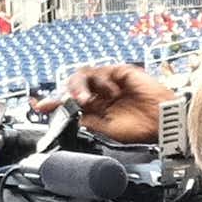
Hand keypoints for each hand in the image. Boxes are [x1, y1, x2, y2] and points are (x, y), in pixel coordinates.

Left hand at [36, 64, 174, 142]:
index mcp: (95, 109)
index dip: (53, 102)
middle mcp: (100, 94)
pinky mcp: (120, 72)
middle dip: (66, 94)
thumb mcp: (107, 129)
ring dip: (81, 87)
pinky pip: (102, 72)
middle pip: (72, 85)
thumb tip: (68, 114)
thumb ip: (87, 120)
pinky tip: (112, 94)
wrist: (163, 123)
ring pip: (83, 75)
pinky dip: (103, 83)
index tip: (38, 105)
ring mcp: (109, 82)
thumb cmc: (142, 130)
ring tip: (87, 99)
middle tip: (70, 103)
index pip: (69, 102)